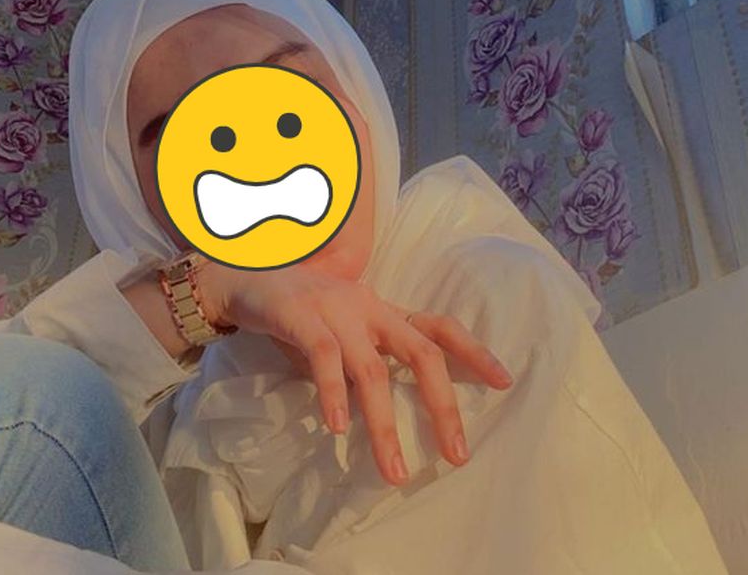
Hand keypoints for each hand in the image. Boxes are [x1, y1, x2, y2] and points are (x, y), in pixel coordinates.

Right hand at [196, 260, 512, 485]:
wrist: (243, 276)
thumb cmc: (299, 313)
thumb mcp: (343, 335)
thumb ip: (365, 365)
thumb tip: (389, 417)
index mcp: (385, 312)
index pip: (440, 328)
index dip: (475, 352)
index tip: (504, 383)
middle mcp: (369, 308)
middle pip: (422, 352)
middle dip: (443, 405)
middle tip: (456, 455)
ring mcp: (336, 310)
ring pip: (372, 370)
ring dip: (385, 424)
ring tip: (394, 471)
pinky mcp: (299, 315)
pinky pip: (323, 357)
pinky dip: (334, 393)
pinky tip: (339, 427)